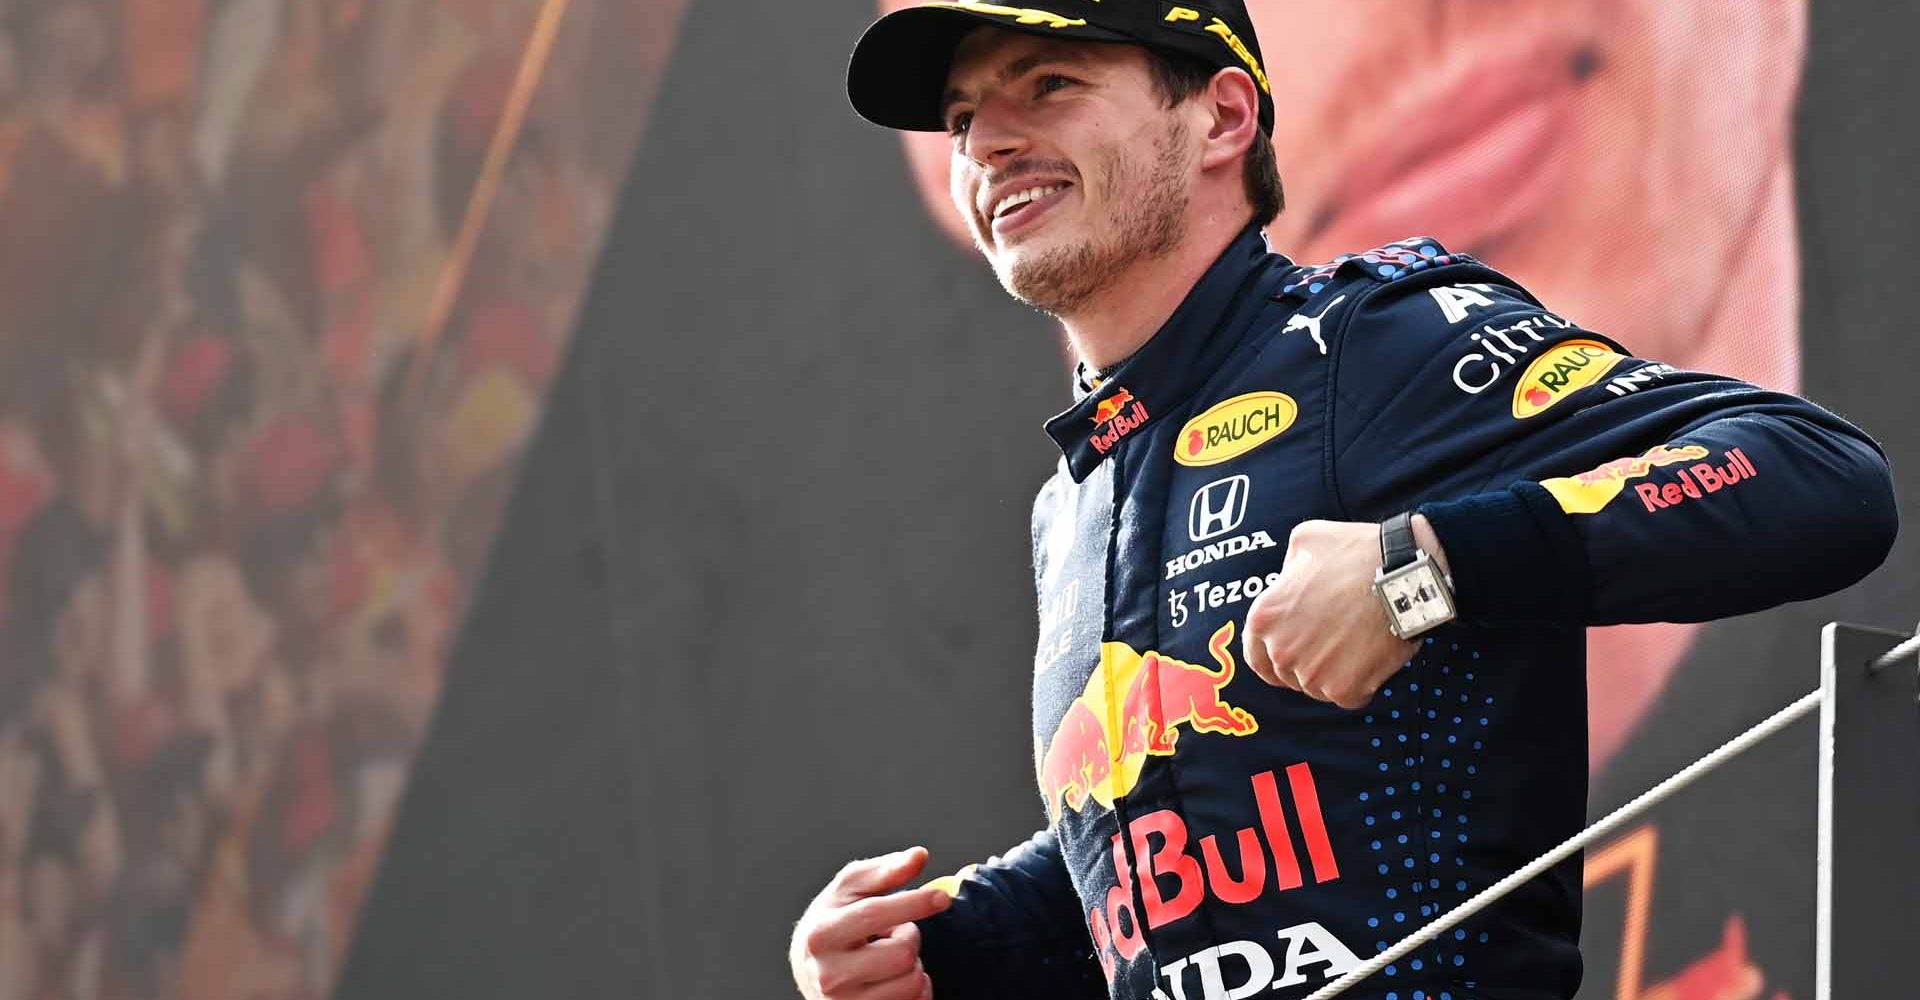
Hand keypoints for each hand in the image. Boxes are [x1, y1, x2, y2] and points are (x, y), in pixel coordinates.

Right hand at [791, 847, 950, 999]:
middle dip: (910, 938)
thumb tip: (919, 855)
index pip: (873, 915)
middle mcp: (829, 974)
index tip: (943, 896)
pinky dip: (917, 989)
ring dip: (914, 966)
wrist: (811, 971)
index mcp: (821, 934)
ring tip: (891, 958)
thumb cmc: (835, 922)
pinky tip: (895, 979)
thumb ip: (884, 871)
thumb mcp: (850, 891)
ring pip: (912, 983)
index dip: (913, 903)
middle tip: (895, 933)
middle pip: (901, 954)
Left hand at [1241, 518, 1442, 708]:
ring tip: (1355, 646)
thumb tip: (1288, 580)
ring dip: (1332, 674)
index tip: (1290, 655)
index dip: (1271, 657)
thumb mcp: (1305, 541)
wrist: (1403, 574)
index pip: (1255, 656)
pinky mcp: (1344, 689)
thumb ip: (1287, 568)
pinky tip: (1370, 660)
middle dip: (1306, 662)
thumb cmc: (1355, 552)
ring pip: (1315, 688)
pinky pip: (1346, 698)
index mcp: (1264, 617)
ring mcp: (1312, 674)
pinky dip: (1359, 686)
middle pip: (1287, 674)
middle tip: (1333, 642)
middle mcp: (1281, 650)